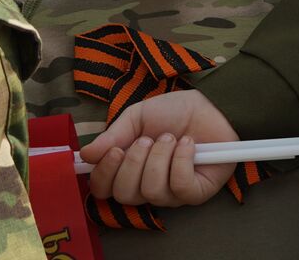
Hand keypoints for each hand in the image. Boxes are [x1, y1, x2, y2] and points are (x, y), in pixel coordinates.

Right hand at [80, 89, 238, 206]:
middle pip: (124, 194)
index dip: (104, 174)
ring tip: (171, 138)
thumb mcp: (139, 116)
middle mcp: (147, 186)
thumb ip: (113, 135)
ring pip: (151, 191)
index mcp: (128, 170)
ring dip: (160, 158)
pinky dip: (181, 162)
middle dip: (134, 162)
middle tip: (149, 139)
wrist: (213, 104)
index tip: (114, 150)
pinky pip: (179, 187)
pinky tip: (188, 145)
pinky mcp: (196, 193)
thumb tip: (86, 154)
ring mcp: (171, 193)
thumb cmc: (176, 111)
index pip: (103, 189)